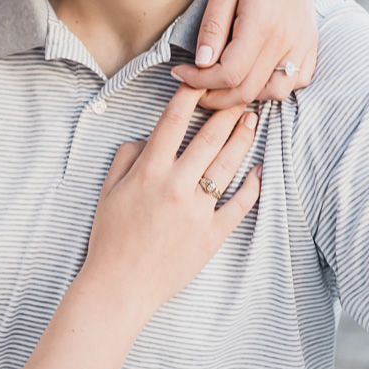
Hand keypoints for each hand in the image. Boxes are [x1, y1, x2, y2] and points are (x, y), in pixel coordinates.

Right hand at [83, 86, 260, 320]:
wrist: (120, 287)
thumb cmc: (110, 238)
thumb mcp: (108, 191)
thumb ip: (126, 157)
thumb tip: (148, 138)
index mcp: (148, 171)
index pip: (173, 121)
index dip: (191, 95)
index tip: (202, 82)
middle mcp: (175, 186)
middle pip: (209, 137)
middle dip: (228, 111)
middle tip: (242, 95)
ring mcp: (197, 211)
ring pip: (228, 165)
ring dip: (243, 139)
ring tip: (253, 121)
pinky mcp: (212, 235)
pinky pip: (239, 205)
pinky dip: (252, 186)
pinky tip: (259, 171)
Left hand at [173, 0, 316, 108]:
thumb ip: (213, 28)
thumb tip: (201, 64)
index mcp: (262, 24)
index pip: (229, 74)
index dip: (200, 82)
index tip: (180, 72)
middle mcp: (287, 38)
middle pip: (249, 89)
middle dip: (216, 96)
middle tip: (194, 86)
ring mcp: (303, 42)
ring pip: (274, 92)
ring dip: (245, 95)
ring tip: (222, 83)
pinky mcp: (311, 42)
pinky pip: (297, 81)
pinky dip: (274, 87)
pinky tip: (254, 74)